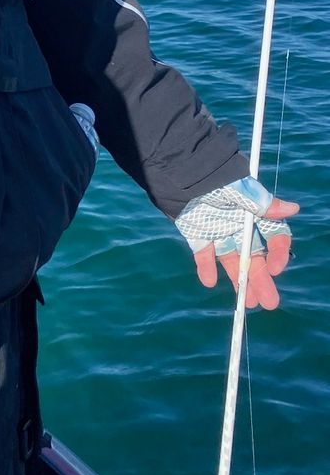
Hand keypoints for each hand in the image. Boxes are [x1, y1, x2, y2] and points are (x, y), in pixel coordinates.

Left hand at [175, 176, 299, 310]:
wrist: (181, 170)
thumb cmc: (215, 176)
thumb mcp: (240, 189)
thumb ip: (263, 204)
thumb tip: (293, 209)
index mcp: (254, 213)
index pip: (274, 237)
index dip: (278, 253)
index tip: (275, 268)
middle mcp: (239, 225)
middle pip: (255, 256)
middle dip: (261, 279)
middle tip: (268, 303)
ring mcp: (219, 231)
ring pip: (233, 261)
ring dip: (239, 280)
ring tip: (248, 303)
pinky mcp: (198, 235)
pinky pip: (204, 255)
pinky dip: (206, 268)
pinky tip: (208, 282)